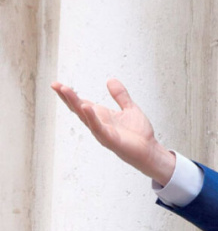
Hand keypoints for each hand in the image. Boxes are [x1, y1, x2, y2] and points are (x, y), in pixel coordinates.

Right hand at [51, 79, 175, 184]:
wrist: (150, 150)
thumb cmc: (139, 133)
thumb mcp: (130, 108)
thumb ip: (120, 95)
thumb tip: (110, 79)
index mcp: (101, 116)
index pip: (81, 103)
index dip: (70, 95)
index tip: (57, 84)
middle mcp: (98, 123)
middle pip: (78, 109)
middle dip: (67, 97)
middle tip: (54, 85)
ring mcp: (102, 132)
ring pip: (84, 117)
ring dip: (74, 103)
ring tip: (65, 90)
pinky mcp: (110, 140)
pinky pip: (98, 128)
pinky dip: (91, 118)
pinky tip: (86, 107)